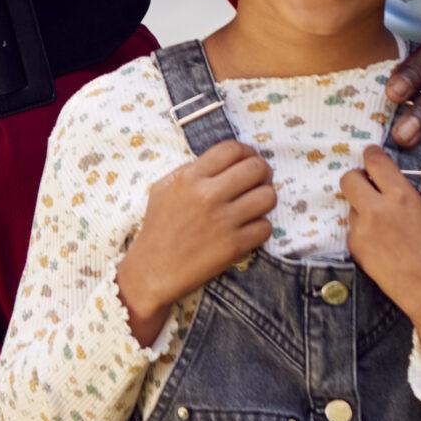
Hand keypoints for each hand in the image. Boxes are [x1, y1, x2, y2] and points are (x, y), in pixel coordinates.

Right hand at [115, 141, 276, 345]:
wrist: (152, 271)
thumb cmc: (157, 228)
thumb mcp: (163, 188)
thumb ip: (190, 170)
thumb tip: (221, 162)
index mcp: (190, 177)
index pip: (232, 149)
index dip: (247, 151)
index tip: (248, 160)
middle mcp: (208, 195)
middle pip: (256, 168)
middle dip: (262, 173)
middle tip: (258, 182)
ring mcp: (223, 221)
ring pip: (268, 197)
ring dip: (265, 199)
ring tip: (256, 206)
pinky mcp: (234, 246)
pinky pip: (265, 227)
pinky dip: (261, 228)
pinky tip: (249, 230)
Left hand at [341, 146, 420, 384]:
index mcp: (400, 195)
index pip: (373, 160)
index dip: (373, 154)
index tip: (375, 156)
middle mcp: (375, 209)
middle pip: (349, 178)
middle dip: (359, 176)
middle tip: (374, 185)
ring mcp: (361, 230)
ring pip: (351, 204)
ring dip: (364, 204)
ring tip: (386, 220)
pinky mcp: (355, 249)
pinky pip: (354, 228)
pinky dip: (364, 227)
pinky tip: (384, 239)